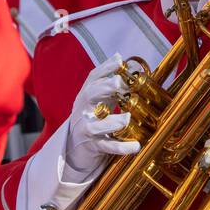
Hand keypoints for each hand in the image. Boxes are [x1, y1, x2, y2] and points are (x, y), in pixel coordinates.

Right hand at [64, 54, 140, 179]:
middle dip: (104, 88)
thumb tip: (123, 59)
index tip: (119, 60)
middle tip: (119, 84)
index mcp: (86, 96)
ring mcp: (86, 130)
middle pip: (89, 95)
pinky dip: (121, 147)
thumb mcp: (99, 99)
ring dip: (112, 121)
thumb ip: (110, 83)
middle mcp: (83, 111)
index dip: (105, 68)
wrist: (74, 150)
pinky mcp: (92, 147)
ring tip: (126, 118)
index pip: (93, 78)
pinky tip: (135, 146)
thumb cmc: (92, 119)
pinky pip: (106, 147)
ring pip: (95, 126)